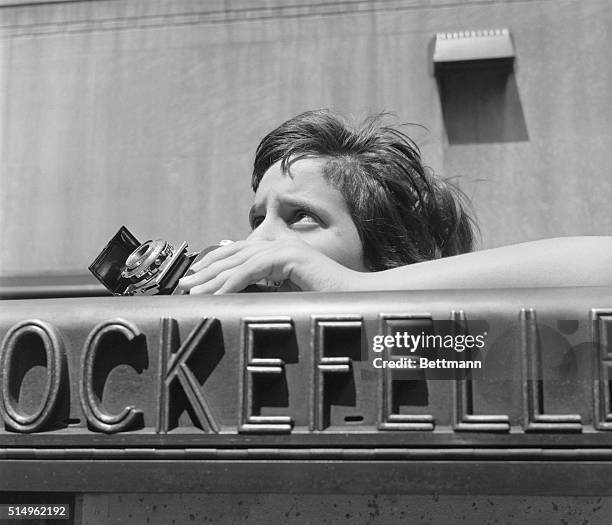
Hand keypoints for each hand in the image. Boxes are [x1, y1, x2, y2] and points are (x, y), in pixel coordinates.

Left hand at [177, 238, 358, 293]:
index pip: (239, 254)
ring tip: (194, 291)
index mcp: (279, 251)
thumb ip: (267, 289)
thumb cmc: (327, 299)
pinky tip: (218, 294)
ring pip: (239, 261)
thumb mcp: (289, 293)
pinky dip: (232, 282)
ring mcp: (284, 248)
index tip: (196, 279)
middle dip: (206, 271)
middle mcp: (279, 245)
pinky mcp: (289, 256)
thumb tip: (240, 297)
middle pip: (233, 255)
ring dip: (213, 278)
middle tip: (185, 285)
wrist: (354, 298)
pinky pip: (252, 269)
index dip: (215, 265)